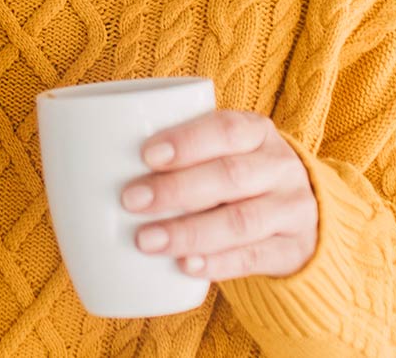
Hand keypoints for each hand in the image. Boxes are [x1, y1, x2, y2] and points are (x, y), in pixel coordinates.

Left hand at [121, 109, 318, 280]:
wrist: (304, 218)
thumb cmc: (240, 179)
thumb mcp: (224, 154)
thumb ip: (181, 154)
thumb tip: (91, 164)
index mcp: (258, 133)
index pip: (228, 129)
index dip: (188, 141)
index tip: (146, 154)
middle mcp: (280, 168)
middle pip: (231, 176)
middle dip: (176, 189)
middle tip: (130, 200)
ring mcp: (292, 210)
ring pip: (242, 221)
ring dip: (189, 232)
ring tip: (146, 240)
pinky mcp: (292, 250)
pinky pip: (255, 258)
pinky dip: (218, 263)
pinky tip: (186, 266)